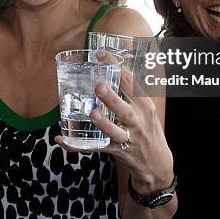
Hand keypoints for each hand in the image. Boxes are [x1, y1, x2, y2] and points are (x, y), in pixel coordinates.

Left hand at [55, 64, 173, 192]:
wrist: (157, 164)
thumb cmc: (147, 129)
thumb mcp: (146, 109)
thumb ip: (130, 92)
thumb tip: (113, 67)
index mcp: (144, 106)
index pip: (131, 83)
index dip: (116, 67)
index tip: (100, 54)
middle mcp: (137, 121)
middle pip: (125, 109)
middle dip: (112, 99)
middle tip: (99, 86)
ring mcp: (128, 138)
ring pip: (114, 132)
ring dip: (103, 124)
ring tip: (92, 113)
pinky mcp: (118, 152)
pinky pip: (96, 148)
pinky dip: (78, 145)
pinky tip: (62, 140)